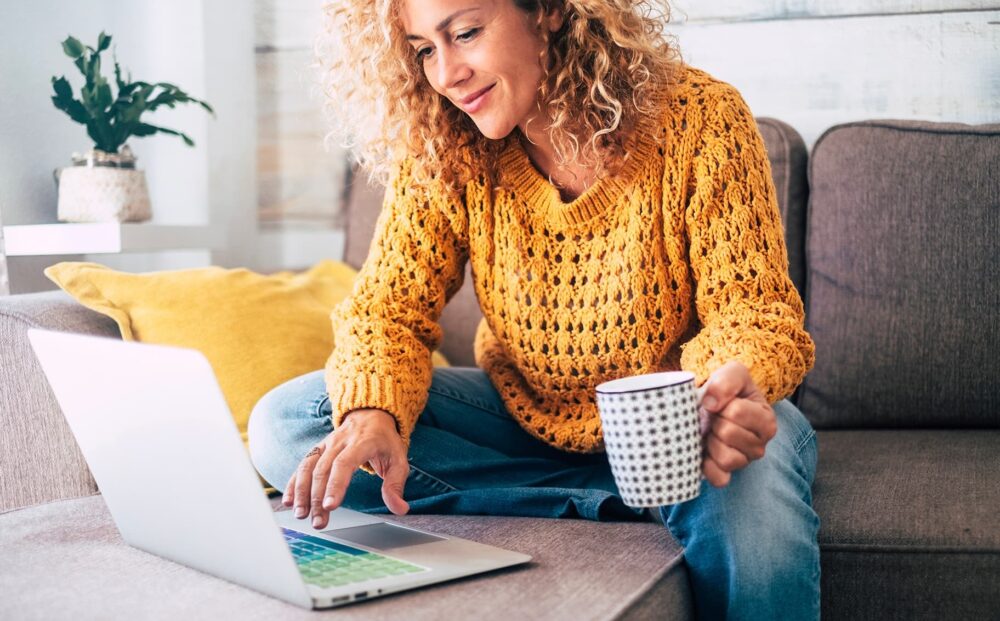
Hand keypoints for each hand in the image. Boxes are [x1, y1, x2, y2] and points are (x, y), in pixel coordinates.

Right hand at [282, 408, 409, 528]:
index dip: (336, 484)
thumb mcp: (398, 459)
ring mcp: (326, 444)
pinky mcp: (318, 448)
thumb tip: (400, 509)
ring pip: (309, 467)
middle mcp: (340, 441)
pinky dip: (293, 483)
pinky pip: (302, 465)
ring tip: (301, 514)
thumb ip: (395, 485)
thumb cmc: (385, 441)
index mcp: (362, 442)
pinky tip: (289, 501)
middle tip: (318, 522)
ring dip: (302, 492)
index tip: (330, 506)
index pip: (345, 463)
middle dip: (318, 498)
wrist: (371, 414)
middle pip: (324, 470)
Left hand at [698, 361, 776, 487]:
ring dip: (711, 442)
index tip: (721, 402)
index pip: (737, 412)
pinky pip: (719, 479)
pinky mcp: (727, 474)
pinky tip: (704, 451)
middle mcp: (760, 444)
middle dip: (714, 422)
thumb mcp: (733, 372)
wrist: (713, 403)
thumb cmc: (727, 389)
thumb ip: (727, 380)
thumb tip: (711, 404)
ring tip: (711, 432)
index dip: (720, 404)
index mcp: (766, 420)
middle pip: (728, 434)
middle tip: (714, 417)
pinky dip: (707, 466)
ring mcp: (745, 461)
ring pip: (726, 458)